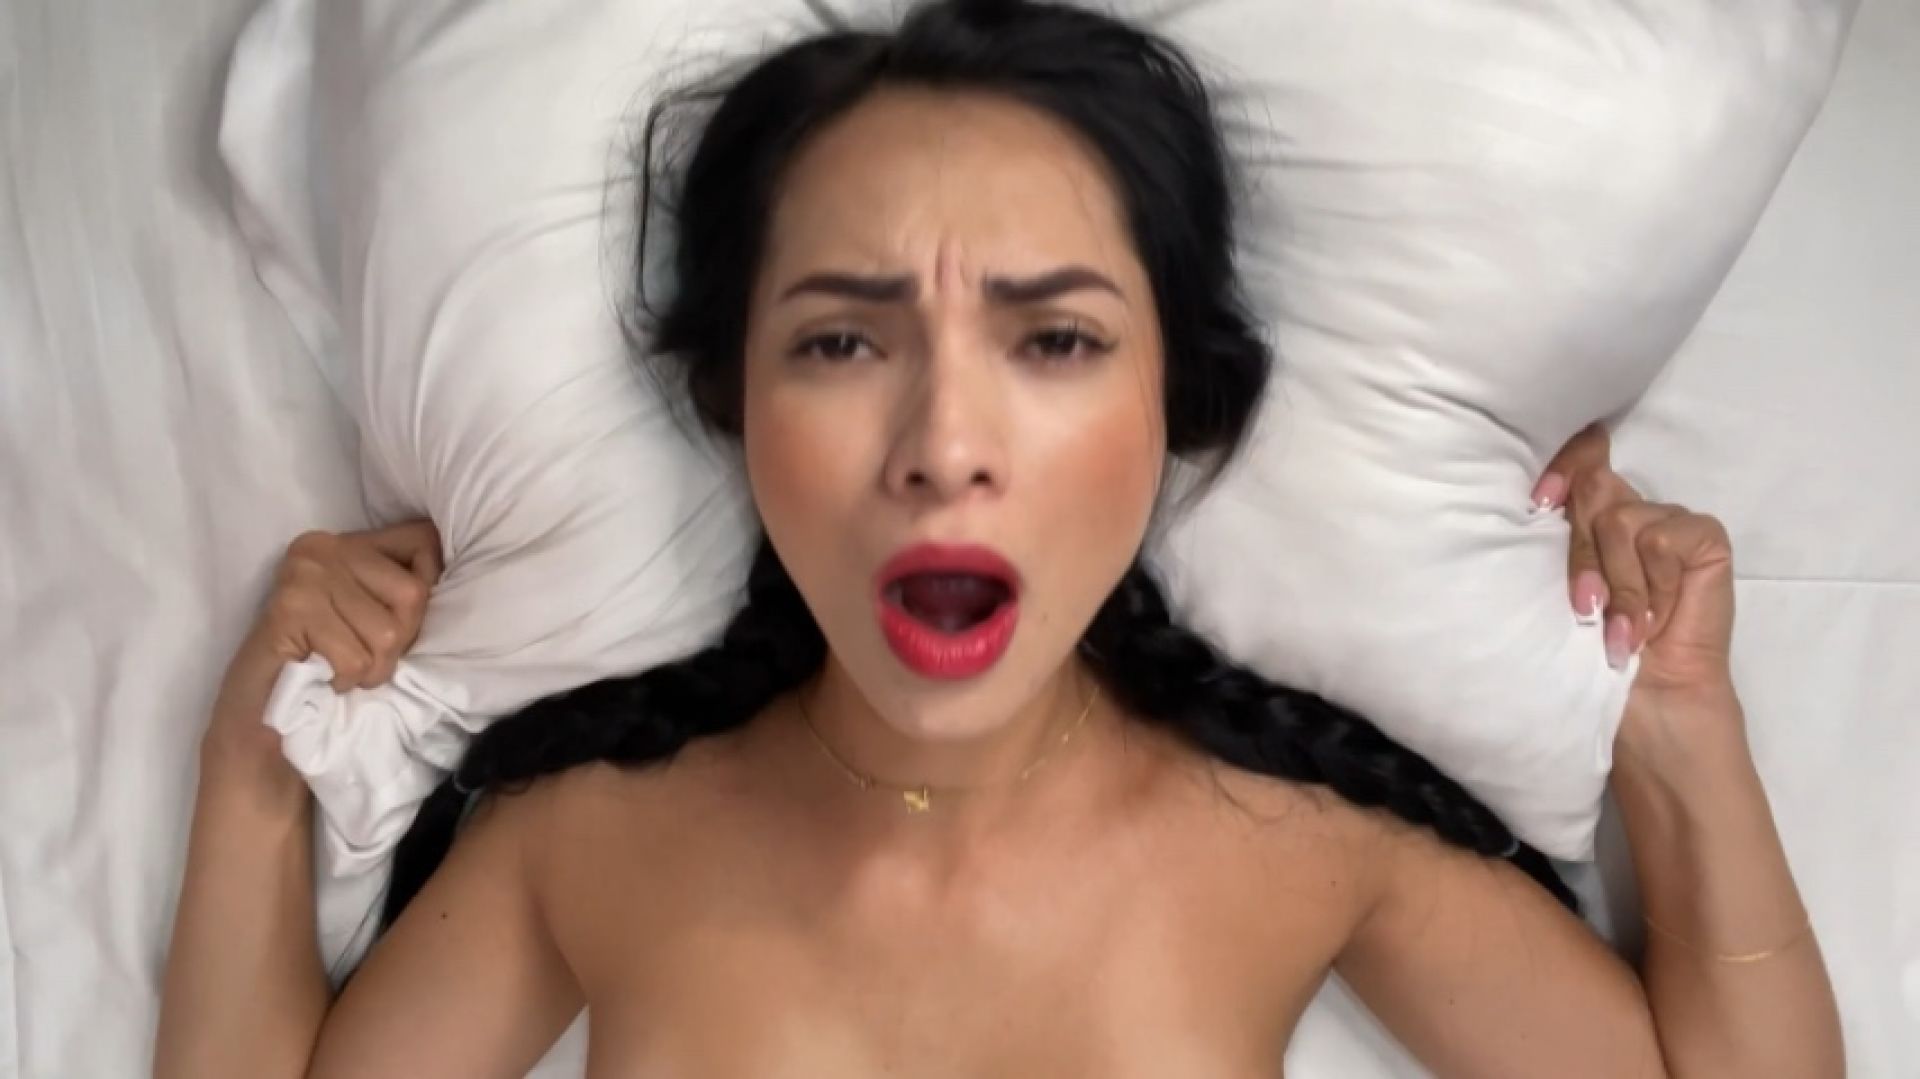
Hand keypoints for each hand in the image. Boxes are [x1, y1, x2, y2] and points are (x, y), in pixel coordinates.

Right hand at [218, 520, 442, 712]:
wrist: (262, 713)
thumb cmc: (328, 664)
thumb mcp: (376, 616)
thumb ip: (407, 588)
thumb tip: (456, 574)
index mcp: (349, 541)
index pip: (424, 542)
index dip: (427, 590)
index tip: (398, 622)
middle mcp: (324, 547)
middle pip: (413, 595)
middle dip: (399, 643)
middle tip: (362, 658)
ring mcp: (305, 576)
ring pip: (388, 633)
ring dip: (372, 669)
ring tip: (341, 669)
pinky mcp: (290, 611)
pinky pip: (355, 659)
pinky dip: (347, 681)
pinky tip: (324, 677)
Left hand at [1534, 427, 1742, 754]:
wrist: (1643, 706)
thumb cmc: (1594, 656)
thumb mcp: (1566, 588)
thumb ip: (1562, 539)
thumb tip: (1544, 493)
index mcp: (1595, 519)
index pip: (1583, 457)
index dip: (1562, 467)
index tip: (1539, 502)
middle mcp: (1633, 514)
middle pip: (1593, 488)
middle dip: (1580, 555)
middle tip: (1587, 609)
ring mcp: (1672, 525)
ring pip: (1620, 518)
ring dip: (1615, 582)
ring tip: (1624, 627)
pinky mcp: (1706, 541)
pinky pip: (1662, 538)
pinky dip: (1650, 583)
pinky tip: (1656, 618)